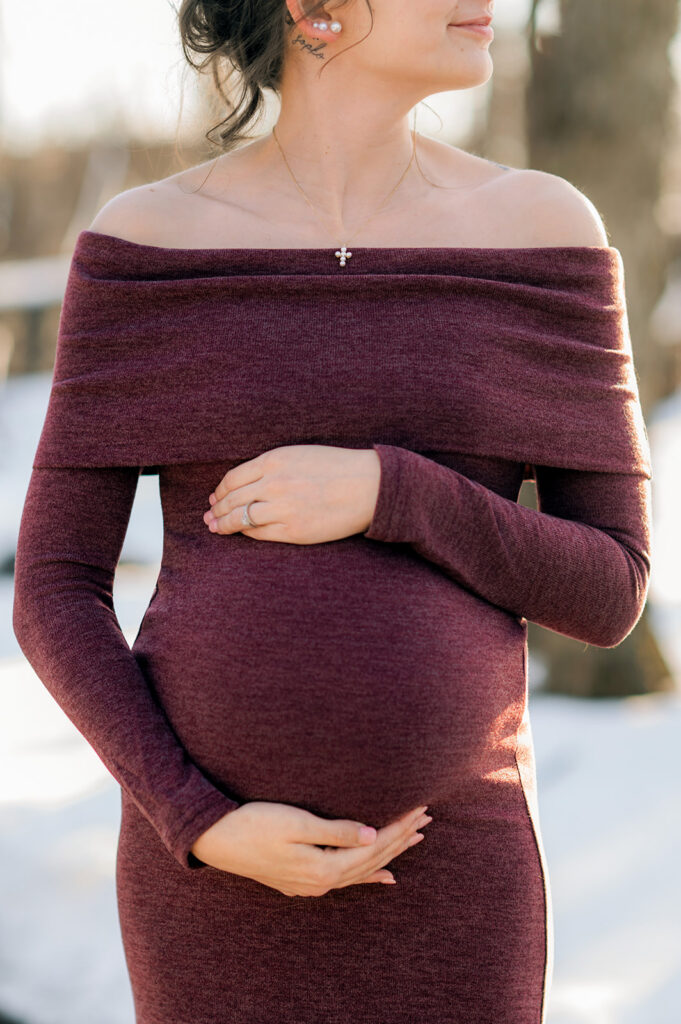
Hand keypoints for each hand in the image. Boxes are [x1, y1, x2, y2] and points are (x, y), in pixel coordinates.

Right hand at [189, 802, 432, 896]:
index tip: (421, 809)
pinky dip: (368, 875)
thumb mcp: (296, 823)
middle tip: (427, 819)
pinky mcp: (301, 880)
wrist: (215, 839)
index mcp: (323, 868)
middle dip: (401, 839)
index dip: (399, 828)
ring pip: (362, 870)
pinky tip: (383, 878)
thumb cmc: (253, 823)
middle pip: (373, 860)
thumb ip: (337, 831)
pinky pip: (347, 879)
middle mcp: (321, 882)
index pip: (374, 847)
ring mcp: (311, 885)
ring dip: (390, 855)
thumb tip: (375, 836)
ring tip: (415, 840)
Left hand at [202, 444, 380, 543]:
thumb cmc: (337, 468)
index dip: (219, 491)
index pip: (232, 478)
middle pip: (231, 499)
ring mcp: (282, 508)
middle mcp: (274, 484)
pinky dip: (246, 534)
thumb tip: (245, 483)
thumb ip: (272, 466)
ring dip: (223, 525)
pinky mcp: (294, 530)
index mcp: (274, 460)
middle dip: (216, 509)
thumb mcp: (299, 455)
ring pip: (240, 519)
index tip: (215, 497)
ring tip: (215, 528)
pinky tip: (242, 534)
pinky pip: (259, 534)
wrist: (369, 486)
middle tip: (209, 516)